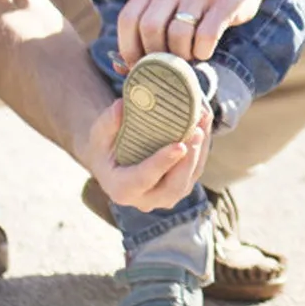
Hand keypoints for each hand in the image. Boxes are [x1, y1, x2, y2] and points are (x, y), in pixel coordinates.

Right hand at [82, 96, 210, 213]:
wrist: (115, 161)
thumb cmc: (105, 148)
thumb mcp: (99, 135)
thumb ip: (108, 123)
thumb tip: (122, 106)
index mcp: (122, 189)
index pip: (143, 180)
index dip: (162, 163)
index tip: (179, 145)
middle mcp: (146, 199)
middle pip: (174, 186)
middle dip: (189, 159)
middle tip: (196, 131)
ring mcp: (167, 196)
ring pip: (190, 178)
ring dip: (201, 150)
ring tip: (204, 120)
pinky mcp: (182, 185)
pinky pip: (197, 169)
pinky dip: (203, 146)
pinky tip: (205, 123)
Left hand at [116, 0, 266, 66]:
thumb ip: (150, 22)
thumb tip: (122, 68)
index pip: (128, 19)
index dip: (128, 48)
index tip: (137, 65)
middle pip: (150, 29)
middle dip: (156, 55)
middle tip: (166, 65)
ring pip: (178, 35)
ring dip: (181, 55)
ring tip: (187, 57)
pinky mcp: (225, 2)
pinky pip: (205, 37)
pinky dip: (202, 52)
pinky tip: (204, 51)